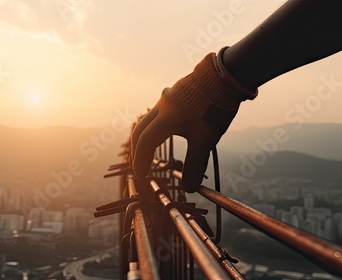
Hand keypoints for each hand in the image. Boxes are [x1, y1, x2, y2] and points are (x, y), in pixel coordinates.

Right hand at [129, 49, 256, 191]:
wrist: (226, 77)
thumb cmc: (215, 109)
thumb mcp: (206, 140)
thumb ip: (195, 164)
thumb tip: (190, 188)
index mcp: (165, 119)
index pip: (145, 143)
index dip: (141, 161)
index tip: (143, 175)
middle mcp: (161, 107)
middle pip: (140, 130)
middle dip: (137, 150)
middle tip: (139, 164)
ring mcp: (166, 97)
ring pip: (148, 119)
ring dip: (145, 136)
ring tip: (148, 149)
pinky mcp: (174, 92)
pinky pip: (157, 111)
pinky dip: (155, 125)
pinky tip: (165, 129)